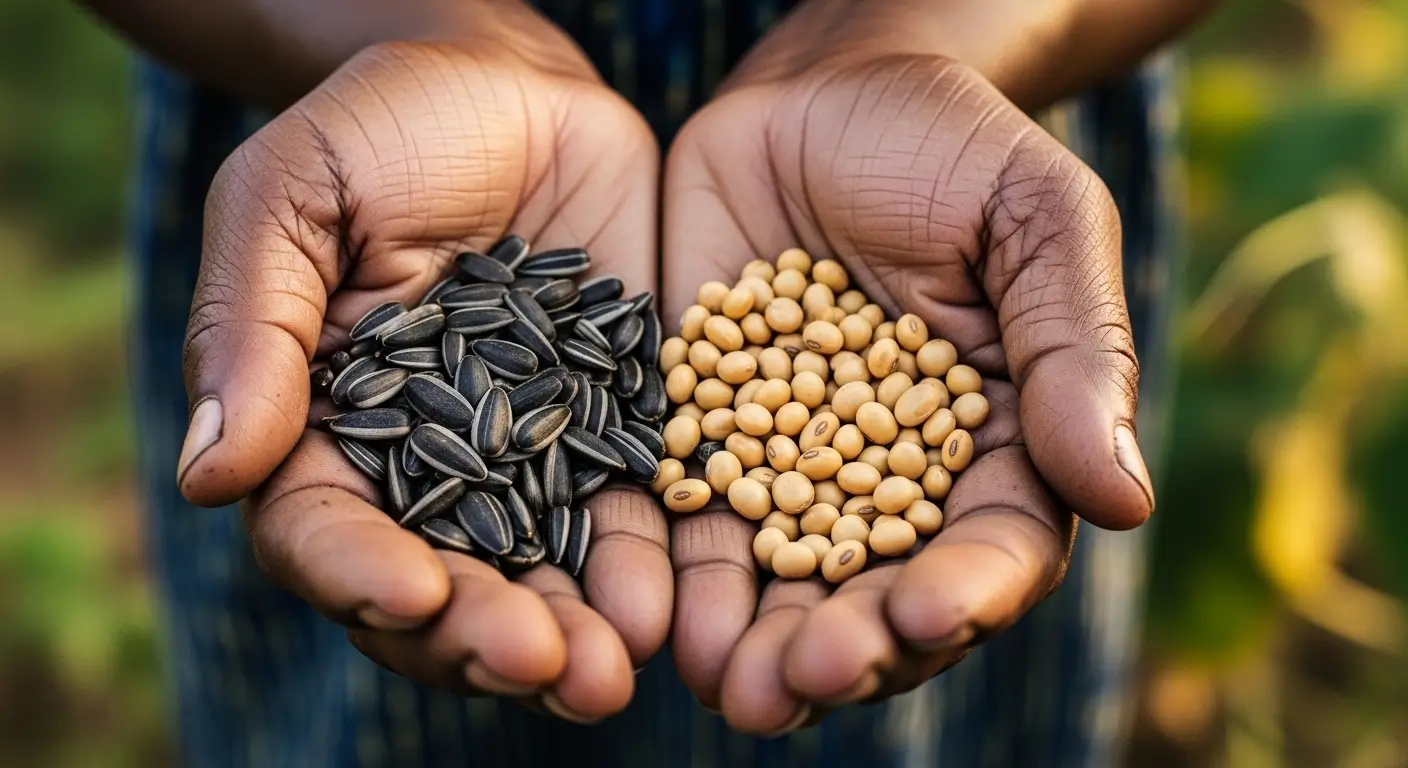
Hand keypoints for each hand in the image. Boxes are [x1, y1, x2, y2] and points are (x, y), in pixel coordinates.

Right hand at [176, 17, 668, 721]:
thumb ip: (254, 329)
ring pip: (535, 573)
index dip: (360, 573)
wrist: (516, 84)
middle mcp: (424, 463)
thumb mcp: (294, 195)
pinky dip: (642, 570)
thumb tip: (207, 476)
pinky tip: (665, 611)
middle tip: (540, 665)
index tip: (413, 593)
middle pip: (437, 582)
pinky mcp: (614, 429)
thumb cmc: (383, 123)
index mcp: (323, 424)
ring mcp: (526, 455)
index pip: (324, 529)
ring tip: (609, 677)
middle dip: (482, 634)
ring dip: (569, 636)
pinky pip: (627, 514)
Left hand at [660, 52, 1150, 729]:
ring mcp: (790, 459)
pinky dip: (674, 566)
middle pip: (878, 589)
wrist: (824, 91)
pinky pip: (687, 509)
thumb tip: (1122, 501)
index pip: (994, 544)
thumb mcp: (1036, 220)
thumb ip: (1074, 351)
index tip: (925, 610)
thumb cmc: (954, 145)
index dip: (965, 589)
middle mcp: (892, 476)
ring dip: (755, 640)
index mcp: (997, 442)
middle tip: (802, 677)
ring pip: (779, 577)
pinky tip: (655, 612)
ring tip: (728, 683)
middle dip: (846, 643)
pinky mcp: (701, 426)